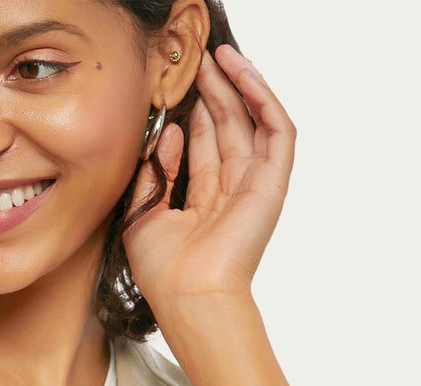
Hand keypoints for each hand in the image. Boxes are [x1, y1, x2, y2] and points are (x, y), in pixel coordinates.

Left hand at [122, 43, 294, 320]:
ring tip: (220, 57)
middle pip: (227, 127)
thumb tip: (168, 134)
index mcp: (204, 201)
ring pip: (252, 121)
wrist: (188, 294)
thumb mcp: (142, 213)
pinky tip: (242, 75)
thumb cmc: (163, 271)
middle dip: (214, 90)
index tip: (178, 87)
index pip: (202, 145)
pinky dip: (263, 99)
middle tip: (197, 60)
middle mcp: (232, 191)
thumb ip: (153, 173)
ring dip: (239, 86)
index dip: (193, 113)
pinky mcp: (273, 182)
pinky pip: (277, 130)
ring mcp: (255, 185)